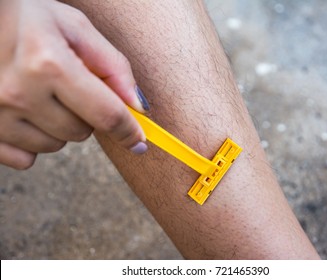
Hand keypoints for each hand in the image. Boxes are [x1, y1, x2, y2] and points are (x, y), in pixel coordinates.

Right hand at [0, 0, 147, 169]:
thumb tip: (138, 106)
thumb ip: (112, 66)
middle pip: (81, 132)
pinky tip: (26, 114)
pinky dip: (33, 141)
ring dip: (59, 126)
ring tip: (42, 95)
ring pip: (54, 145)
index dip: (129, 131)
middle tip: (69, 88)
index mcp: (49, 64)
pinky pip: (25, 158)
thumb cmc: (27, 17)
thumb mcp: (75, 29)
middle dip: (86, 114)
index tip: (138, 141)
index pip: (105, 114)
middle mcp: (20, 93)